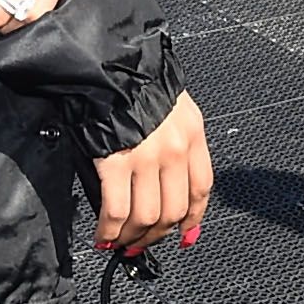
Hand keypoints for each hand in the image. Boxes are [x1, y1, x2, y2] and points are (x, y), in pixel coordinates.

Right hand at [93, 91, 212, 252]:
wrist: (106, 60)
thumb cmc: (134, 79)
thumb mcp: (172, 107)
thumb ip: (177, 144)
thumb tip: (170, 185)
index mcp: (192, 134)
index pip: (200, 189)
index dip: (191, 218)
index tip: (183, 234)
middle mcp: (174, 150)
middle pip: (172, 211)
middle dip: (155, 235)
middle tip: (141, 244)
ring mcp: (146, 157)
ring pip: (145, 217)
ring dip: (131, 238)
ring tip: (120, 243)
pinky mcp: (114, 161)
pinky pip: (116, 210)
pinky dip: (109, 230)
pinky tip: (102, 235)